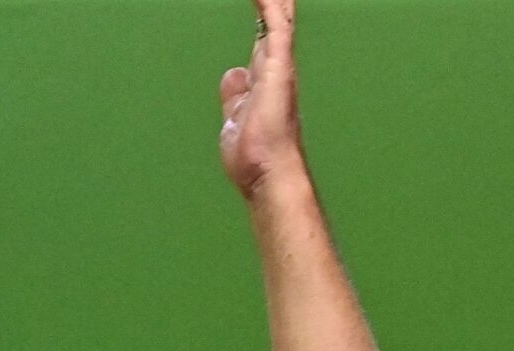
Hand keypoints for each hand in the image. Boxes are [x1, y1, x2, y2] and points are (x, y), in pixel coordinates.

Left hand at [220, 0, 307, 198]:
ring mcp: (279, 67)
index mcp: (267, 79)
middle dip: (274, 3)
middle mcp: (277, 69)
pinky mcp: (279, 68)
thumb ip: (235, 95)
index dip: (263, 18)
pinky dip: (270, 7)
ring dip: (274, 1)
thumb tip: (234, 74)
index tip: (261, 0)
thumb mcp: (235, 117)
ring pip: (279, 19)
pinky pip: (275, 27)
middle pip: (275, 24)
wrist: (267, 171)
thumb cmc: (256, 155)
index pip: (265, 40)